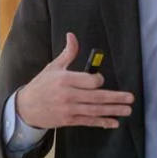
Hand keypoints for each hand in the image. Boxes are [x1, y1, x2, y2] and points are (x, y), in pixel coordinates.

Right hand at [15, 32, 134, 128]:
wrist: (26, 108)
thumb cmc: (41, 85)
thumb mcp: (53, 67)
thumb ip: (68, 53)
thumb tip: (72, 35)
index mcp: (65, 80)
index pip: (89, 81)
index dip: (99, 80)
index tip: (101, 80)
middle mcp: (68, 95)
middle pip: (96, 97)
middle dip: (115, 98)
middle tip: (130, 98)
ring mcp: (69, 109)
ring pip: (95, 110)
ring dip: (113, 110)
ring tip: (127, 110)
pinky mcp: (69, 120)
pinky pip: (88, 121)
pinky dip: (102, 122)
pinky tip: (113, 122)